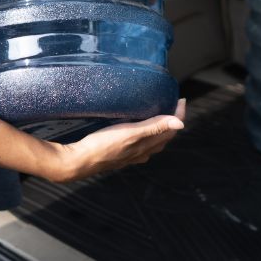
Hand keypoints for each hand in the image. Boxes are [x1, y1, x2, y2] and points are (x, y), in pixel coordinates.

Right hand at [52, 98, 186, 181]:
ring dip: (160, 128)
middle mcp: (141, 152)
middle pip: (164, 136)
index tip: (181, 100)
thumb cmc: (103, 145)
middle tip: (173, 104)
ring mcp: (130, 155)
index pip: (171, 130)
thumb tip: (181, 123)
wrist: (79, 161)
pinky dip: (147, 135)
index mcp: (146, 146)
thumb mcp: (130, 132)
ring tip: (160, 114)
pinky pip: (140, 145)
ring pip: (152, 142)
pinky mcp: (120, 154)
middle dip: (172, 120)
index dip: (178, 114)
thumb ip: (154, 126)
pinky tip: (138, 131)